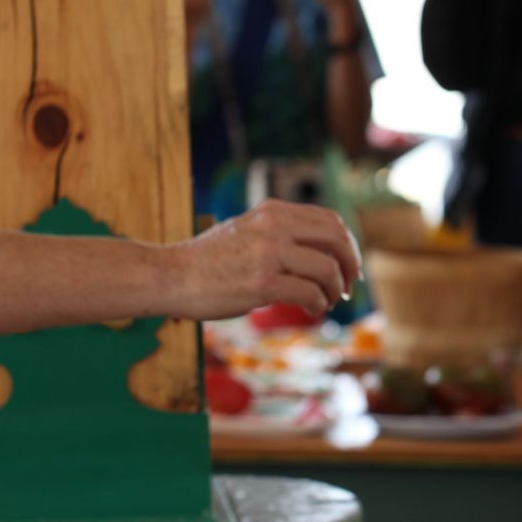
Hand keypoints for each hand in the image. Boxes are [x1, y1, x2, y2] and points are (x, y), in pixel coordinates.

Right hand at [170, 201, 359, 317]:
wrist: (170, 276)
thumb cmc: (207, 261)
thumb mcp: (247, 232)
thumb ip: (279, 234)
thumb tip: (319, 254)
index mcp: (273, 211)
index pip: (330, 220)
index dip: (347, 245)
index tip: (347, 266)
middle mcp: (274, 226)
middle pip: (337, 240)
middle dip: (350, 266)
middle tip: (348, 287)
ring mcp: (268, 254)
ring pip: (327, 269)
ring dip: (335, 290)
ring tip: (327, 303)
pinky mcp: (261, 283)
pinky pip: (308, 293)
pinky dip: (318, 304)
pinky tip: (311, 309)